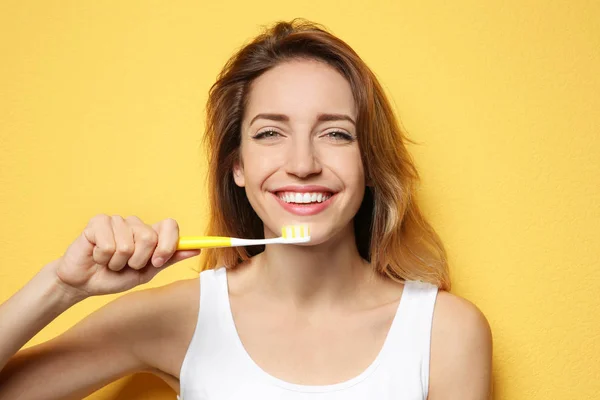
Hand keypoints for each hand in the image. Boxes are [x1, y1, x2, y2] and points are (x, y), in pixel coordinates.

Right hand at [53, 214, 199, 298]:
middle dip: (137, 260)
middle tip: (126, 266)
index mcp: (150, 234)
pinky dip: (103, 257)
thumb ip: (169, 259)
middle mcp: (135, 224)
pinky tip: (97, 256)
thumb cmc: (115, 277)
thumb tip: (196, 249)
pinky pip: (108, 243)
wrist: (84, 283)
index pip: (170, 225)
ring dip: (117, 262)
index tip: (158, 261)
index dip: (168, 244)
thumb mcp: (146, 272)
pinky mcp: (97, 222)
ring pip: (127, 244)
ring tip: (109, 262)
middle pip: (149, 237)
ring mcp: (117, 221)